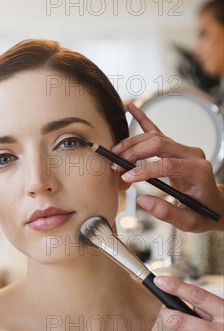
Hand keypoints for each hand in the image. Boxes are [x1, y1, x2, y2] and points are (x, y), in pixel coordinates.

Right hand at [111, 101, 222, 231]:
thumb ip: (167, 212)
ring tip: (116, 154)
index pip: (167, 163)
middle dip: (134, 153)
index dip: (144, 170)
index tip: (126, 178)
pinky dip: (143, 120)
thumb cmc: (202, 213)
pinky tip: (132, 109)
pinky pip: (157, 131)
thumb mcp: (189, 221)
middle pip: (159, 144)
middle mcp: (193, 155)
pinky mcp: (175, 149)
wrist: (213, 205)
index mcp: (198, 171)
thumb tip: (142, 200)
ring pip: (155, 137)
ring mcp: (184, 149)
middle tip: (117, 165)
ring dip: (133, 144)